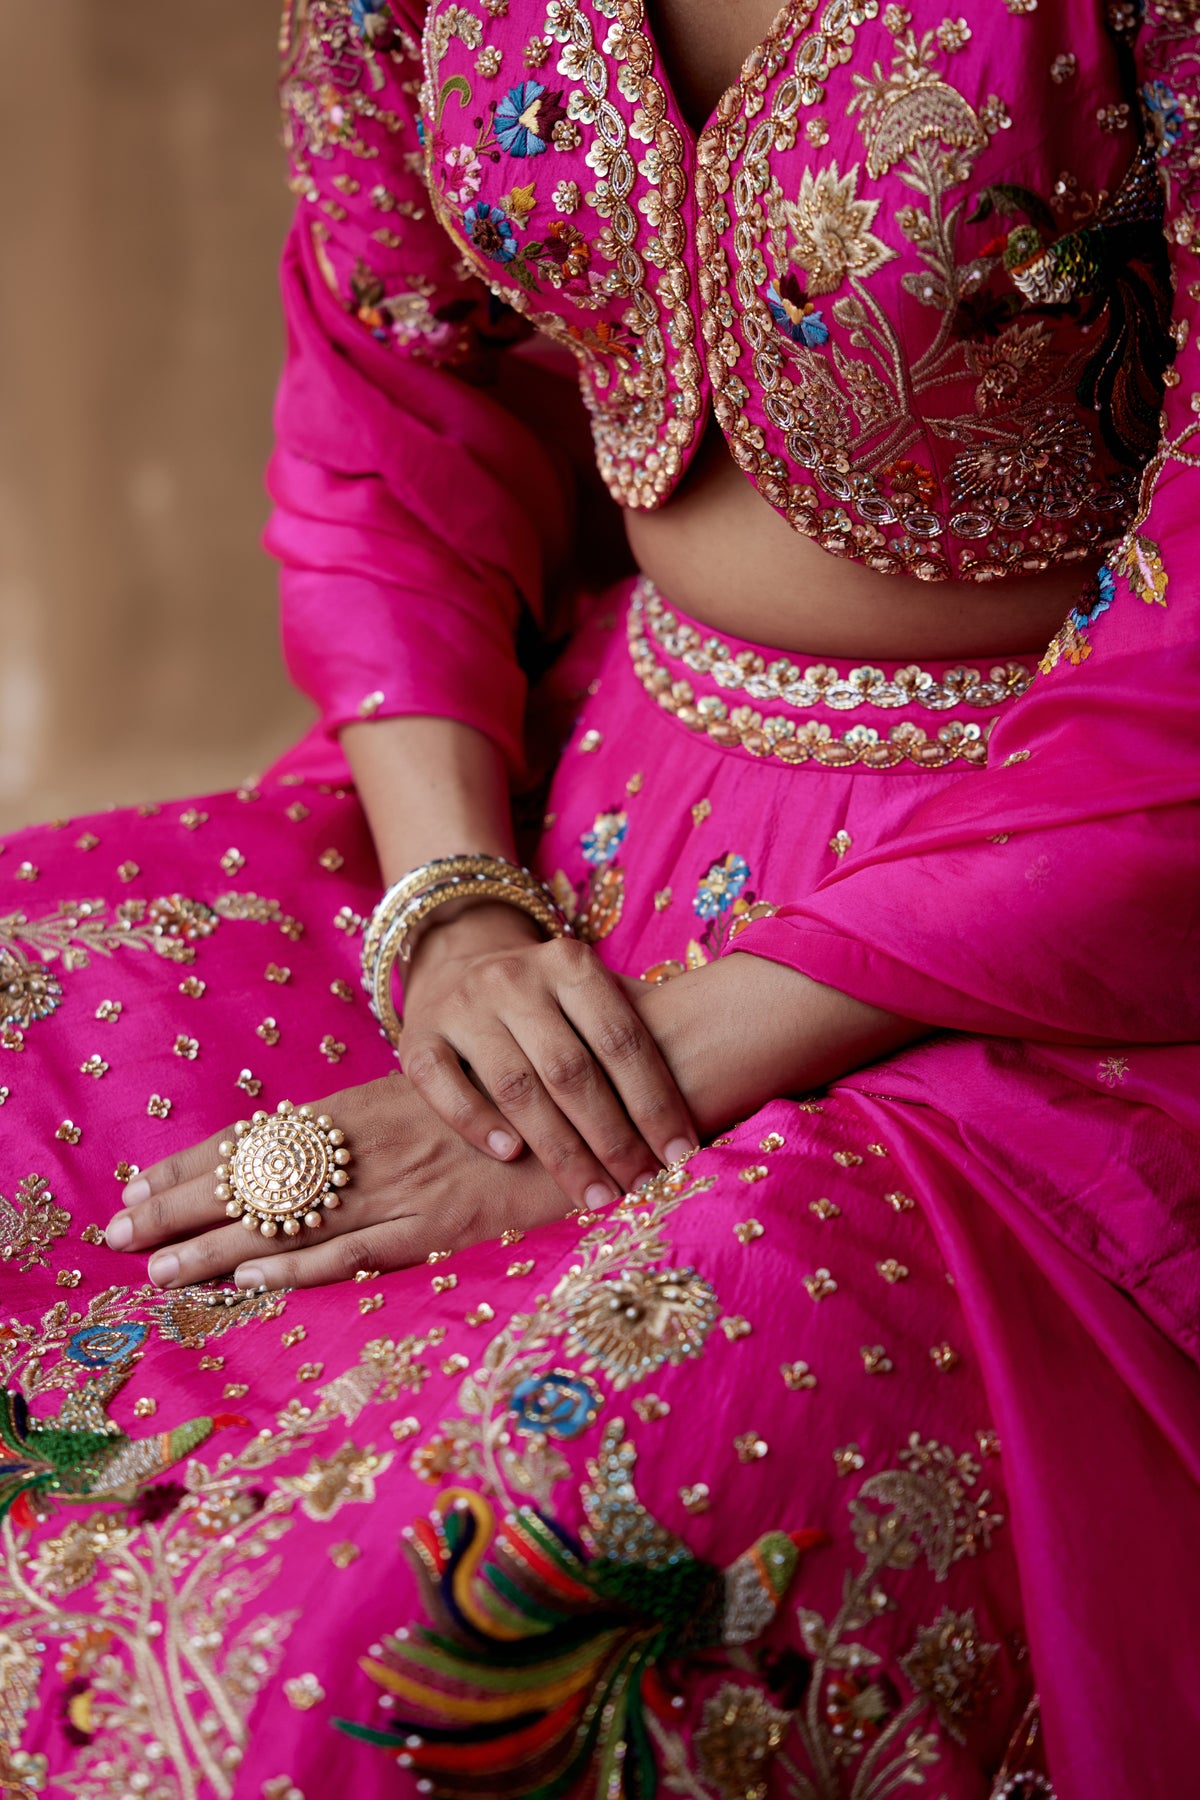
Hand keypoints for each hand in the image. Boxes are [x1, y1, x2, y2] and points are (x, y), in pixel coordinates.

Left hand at [105, 1072, 572, 1290]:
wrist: (598, 1085)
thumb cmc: (521, 1097)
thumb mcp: (442, 1104)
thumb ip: (387, 1128)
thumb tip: (333, 1151)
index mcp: (366, 1110)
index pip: (259, 1139)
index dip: (196, 1164)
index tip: (134, 1185)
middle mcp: (370, 1144)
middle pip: (258, 1177)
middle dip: (183, 1204)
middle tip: (116, 1231)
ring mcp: (402, 1182)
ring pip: (289, 1217)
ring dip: (216, 1243)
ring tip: (155, 1266)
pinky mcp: (442, 1220)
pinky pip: (357, 1246)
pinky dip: (301, 1262)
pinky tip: (251, 1273)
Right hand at [397, 903, 695, 1210]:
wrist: (458, 963)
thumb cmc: (548, 1000)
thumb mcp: (589, 994)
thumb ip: (635, 1031)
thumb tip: (706, 1098)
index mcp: (570, 963)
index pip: (621, 1038)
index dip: (654, 1101)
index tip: (681, 1156)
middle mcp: (514, 977)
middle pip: (571, 1070)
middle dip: (613, 1137)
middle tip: (641, 1188)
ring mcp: (463, 1005)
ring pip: (515, 1085)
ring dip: (559, 1148)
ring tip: (594, 1194)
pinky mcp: (417, 1036)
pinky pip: (444, 1085)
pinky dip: (477, 1122)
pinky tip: (510, 1156)